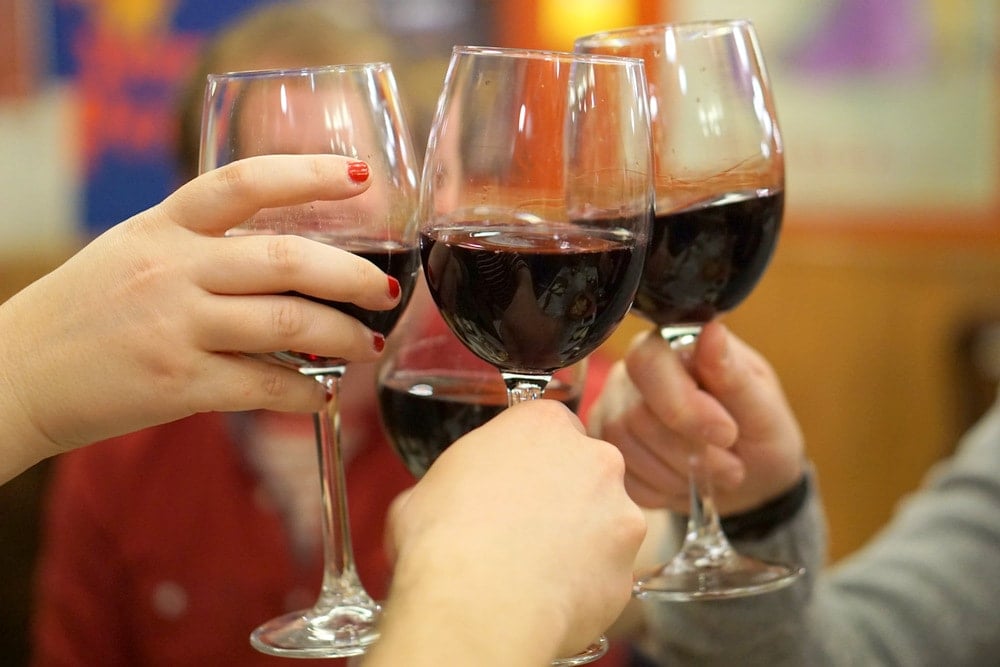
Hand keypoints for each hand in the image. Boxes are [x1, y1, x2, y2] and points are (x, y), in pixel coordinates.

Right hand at [0, 155, 399, 471]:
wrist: (15, 373)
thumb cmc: (85, 310)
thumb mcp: (135, 250)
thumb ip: (201, 244)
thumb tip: (287, 257)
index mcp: (164, 226)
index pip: (245, 182)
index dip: (309, 174)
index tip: (360, 176)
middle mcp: (174, 269)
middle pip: (287, 260)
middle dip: (353, 276)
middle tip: (388, 291)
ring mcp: (176, 327)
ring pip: (288, 325)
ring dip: (343, 336)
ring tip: (366, 345)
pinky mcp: (177, 384)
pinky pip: (263, 387)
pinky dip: (305, 394)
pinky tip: (321, 396)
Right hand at [372, 400, 645, 665]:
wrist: (478, 605)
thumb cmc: (445, 540)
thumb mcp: (429, 487)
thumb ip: (461, 479)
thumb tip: (451, 500)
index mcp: (543, 424)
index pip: (549, 425)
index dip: (531, 457)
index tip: (517, 478)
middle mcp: (593, 458)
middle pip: (586, 469)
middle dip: (563, 495)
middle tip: (524, 526)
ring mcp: (619, 513)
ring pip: (604, 522)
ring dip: (580, 539)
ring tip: (535, 568)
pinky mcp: (628, 568)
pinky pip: (607, 572)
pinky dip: (585, 584)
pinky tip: (549, 596)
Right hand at [589, 320, 804, 514]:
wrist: (749, 477)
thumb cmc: (760, 433)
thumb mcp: (764, 407)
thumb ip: (734, 375)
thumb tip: (712, 332)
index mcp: (673, 345)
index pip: (649, 363)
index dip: (684, 407)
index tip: (727, 434)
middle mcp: (632, 372)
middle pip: (636, 415)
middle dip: (689, 452)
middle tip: (732, 467)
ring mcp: (612, 408)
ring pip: (625, 448)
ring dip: (677, 474)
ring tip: (713, 475)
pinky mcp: (606, 446)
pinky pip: (621, 476)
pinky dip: (661, 490)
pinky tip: (685, 481)